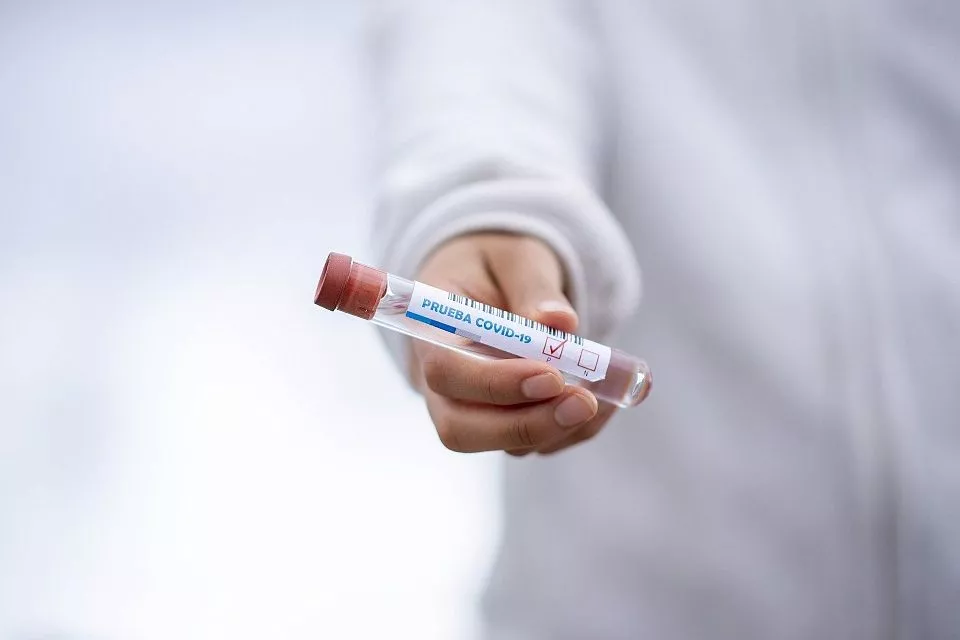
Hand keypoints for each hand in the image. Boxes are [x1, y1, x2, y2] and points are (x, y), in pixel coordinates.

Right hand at [411, 233, 616, 455]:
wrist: (495, 277)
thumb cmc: (496, 262)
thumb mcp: (516, 256)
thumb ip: (534, 286)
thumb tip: (559, 323)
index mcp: (430, 331)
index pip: (445, 371)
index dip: (494, 383)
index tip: (550, 376)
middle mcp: (442, 382)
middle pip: (461, 429)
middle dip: (527, 425)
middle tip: (583, 403)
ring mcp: (472, 410)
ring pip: (506, 444)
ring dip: (560, 427)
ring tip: (605, 391)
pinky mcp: (507, 424)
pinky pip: (541, 443)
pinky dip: (577, 430)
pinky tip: (605, 399)